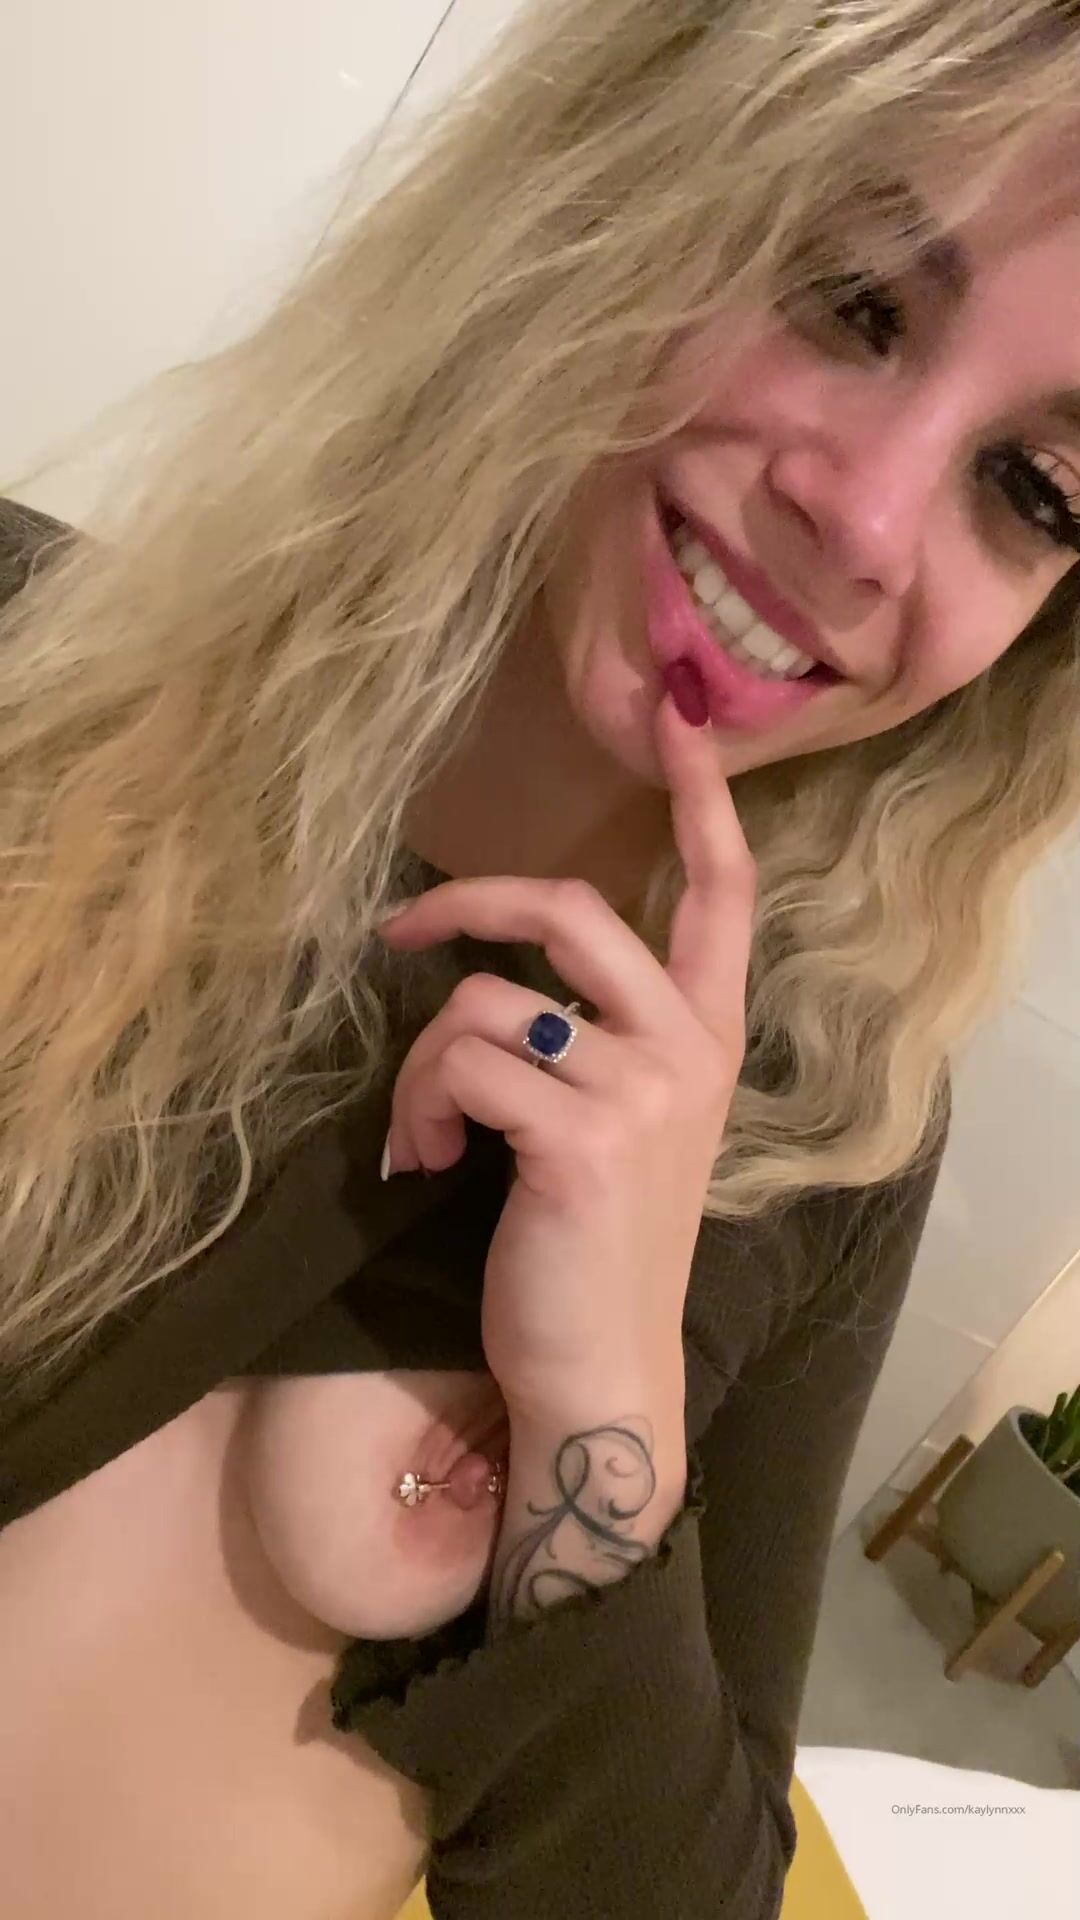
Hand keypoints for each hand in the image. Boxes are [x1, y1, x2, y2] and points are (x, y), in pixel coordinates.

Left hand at [376, 688, 754, 1422]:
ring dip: (421, 1065)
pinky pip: (458, 1066)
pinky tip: (424, 1164)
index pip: (724, 895)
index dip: (701, 800)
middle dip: (470, 901)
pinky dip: (418, 1109)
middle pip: (572, 908)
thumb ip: (594, 1040)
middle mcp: (689, 1049)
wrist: (603, 1368)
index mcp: (709, 1037)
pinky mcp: (581, 1138)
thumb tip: (488, 987)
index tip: (679, 713)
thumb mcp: (622, 1126)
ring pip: (485, 1003)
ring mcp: (642, 1090)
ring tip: (421, 1133)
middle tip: (401, 932)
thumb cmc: (594, 1246)